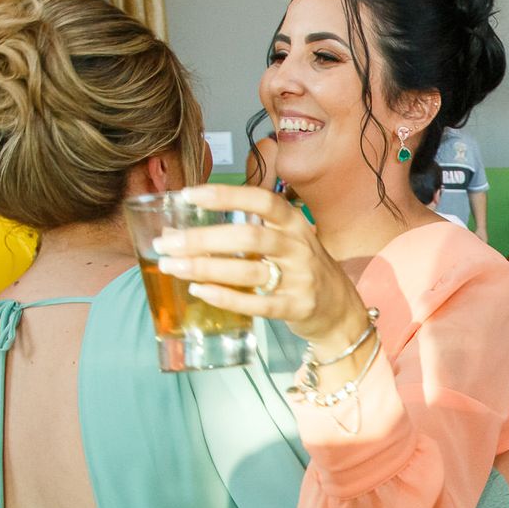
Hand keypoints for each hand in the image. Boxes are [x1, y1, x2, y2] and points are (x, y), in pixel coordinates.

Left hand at [153, 183, 369, 353]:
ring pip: (249, 271)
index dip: (225, 195)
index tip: (188, 196)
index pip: (261, 200)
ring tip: (172, 266)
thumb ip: (245, 233)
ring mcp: (300, 279)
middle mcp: (299, 248)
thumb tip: (181, 231)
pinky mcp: (297, 308)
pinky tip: (199, 291)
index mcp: (294, 224)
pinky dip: (225, 297)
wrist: (341, 311)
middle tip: (167, 243)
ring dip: (206, 268)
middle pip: (248, 237)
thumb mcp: (286, 242)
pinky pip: (257, 304)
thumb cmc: (302, 271)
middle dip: (203, 239)